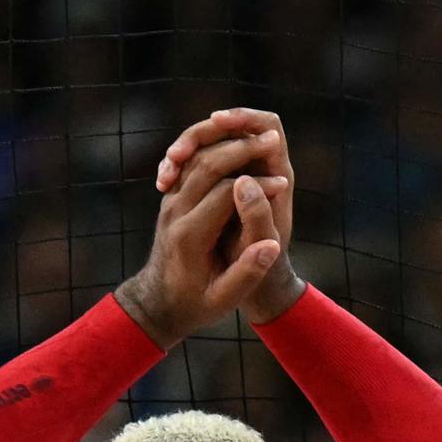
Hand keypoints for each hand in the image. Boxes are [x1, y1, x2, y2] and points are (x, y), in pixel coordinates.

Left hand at [127, 108, 305, 336]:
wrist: (158, 302)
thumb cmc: (195, 304)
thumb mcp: (222, 300)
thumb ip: (247, 273)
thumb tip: (271, 246)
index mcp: (189, 237)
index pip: (224, 193)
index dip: (257, 185)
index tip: (284, 185)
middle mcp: (174, 214)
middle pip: (207, 165)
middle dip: (243, 149)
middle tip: (275, 142)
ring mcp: (169, 203)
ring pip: (196, 158)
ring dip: (228, 142)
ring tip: (262, 136)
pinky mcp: (171, 197)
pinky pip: (191, 163)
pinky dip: (214, 149)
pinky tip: (239, 144)